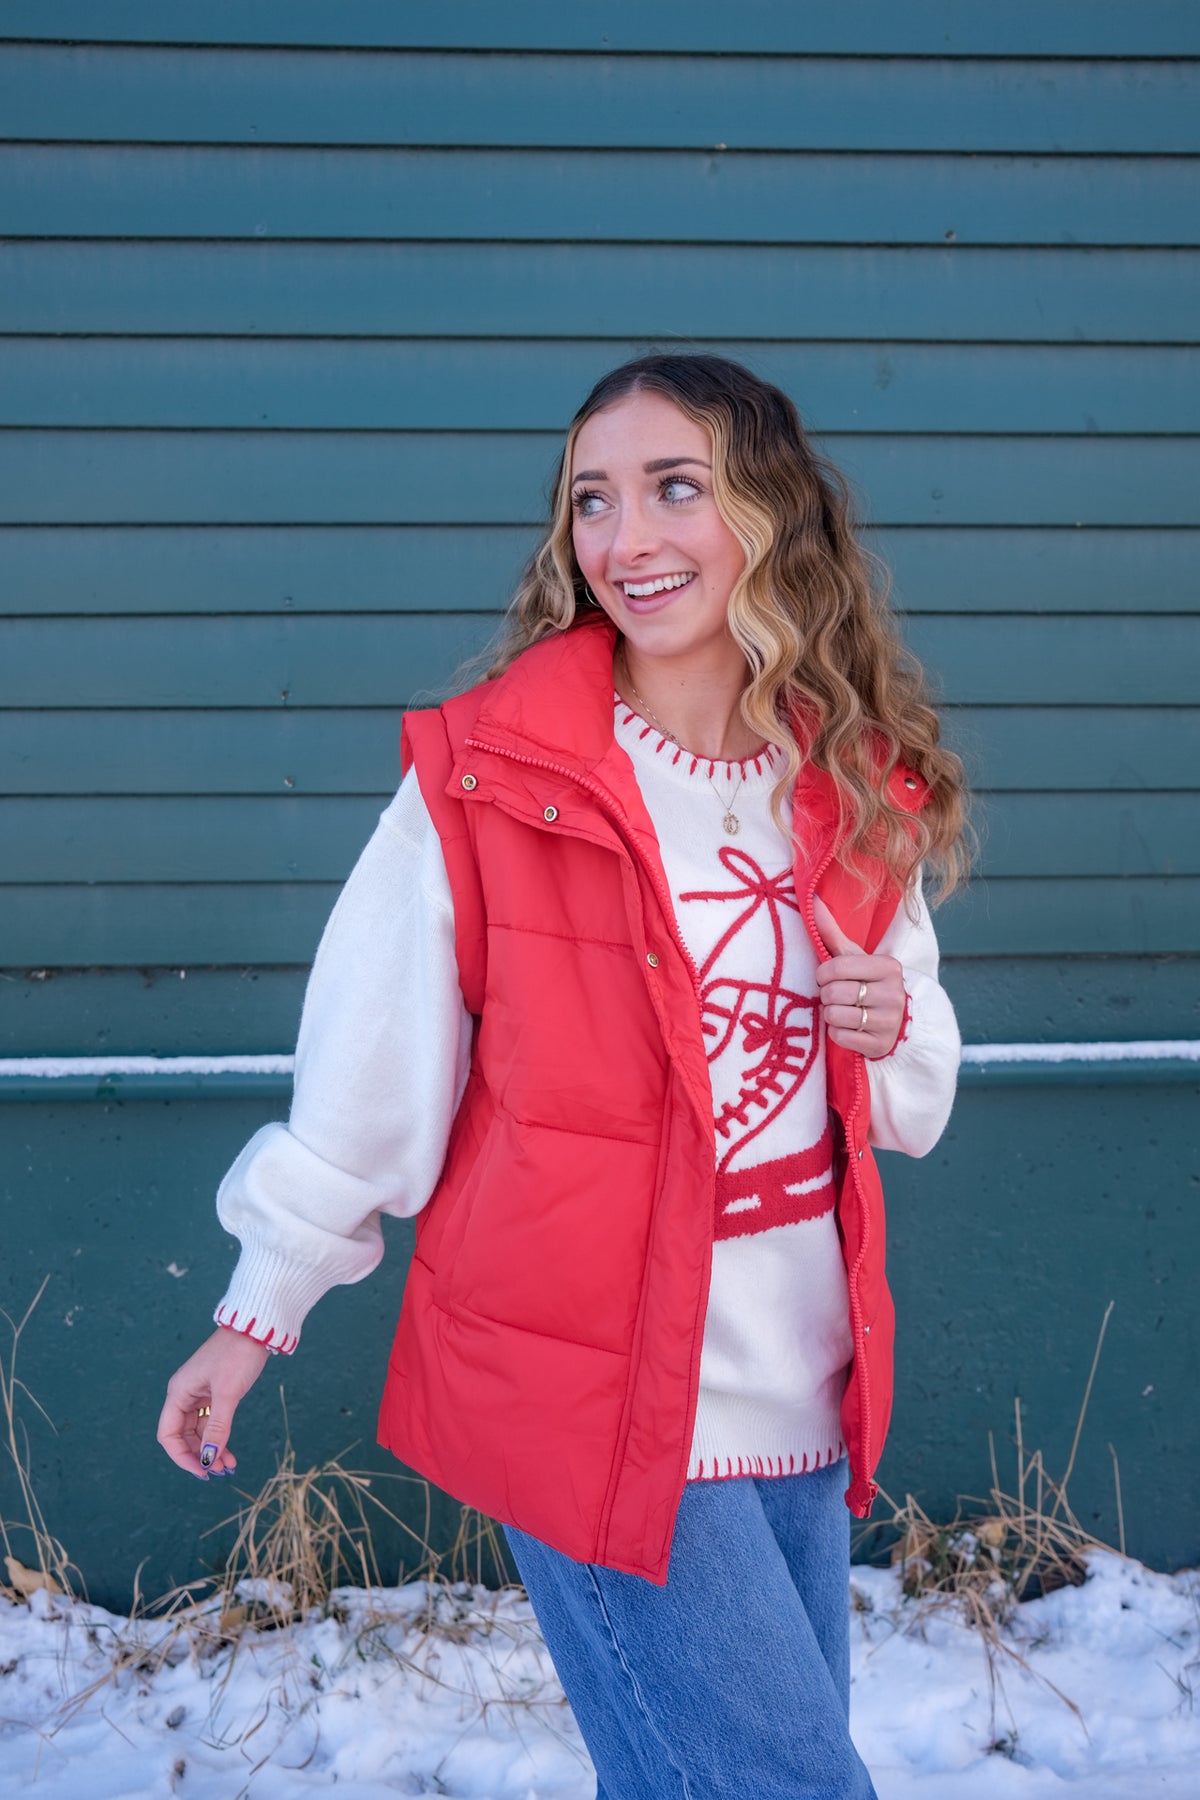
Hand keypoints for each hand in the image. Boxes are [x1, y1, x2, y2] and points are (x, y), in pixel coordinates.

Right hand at [156, 1327, 271, 1480]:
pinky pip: (212, 1422)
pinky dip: (219, 1438)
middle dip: (199, 1456)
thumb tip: (209, 1459)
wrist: (256, 1329)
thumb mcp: (228, 1394)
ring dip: (211, 1450)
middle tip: (219, 1472)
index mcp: (178, 1393)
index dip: (181, 1457)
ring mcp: (200, 1394)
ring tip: (228, 1466)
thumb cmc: (237, 1355)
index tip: (201, 1471)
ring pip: (199, 1432)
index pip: (168, 1435)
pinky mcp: (215, 1392)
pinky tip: (229, 1452)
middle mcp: (185, 1395)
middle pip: (183, 1436)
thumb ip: (218, 1428)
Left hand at [812, 895, 906, 1059]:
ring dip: (829, 1014)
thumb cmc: (868, 982)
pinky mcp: (881, 1045)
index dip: (823, 973)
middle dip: (826, 995)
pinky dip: (836, 1032)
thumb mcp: (855, 957)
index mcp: (888, 967)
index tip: (825, 976)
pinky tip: (848, 1026)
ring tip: (840, 1010)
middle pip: (833, 993)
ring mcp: (889, 1021)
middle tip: (834, 995)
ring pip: (835, 1016)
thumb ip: (832, 932)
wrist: (895, 1019)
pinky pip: (840, 1037)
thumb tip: (812, 900)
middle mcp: (893, 993)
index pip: (837, 967)